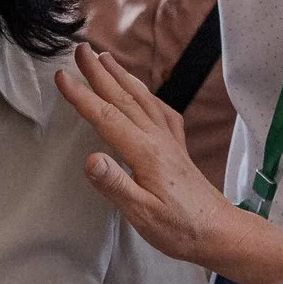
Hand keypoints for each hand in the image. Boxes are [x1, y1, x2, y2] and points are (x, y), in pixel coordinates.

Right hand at [57, 45, 238, 269]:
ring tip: (106, 59)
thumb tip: (89, 158)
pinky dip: (148, 96)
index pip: (106, 118)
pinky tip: (145, 93)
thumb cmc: (180, 229)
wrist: (220, 233)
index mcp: (145, 153)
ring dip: (122, 77)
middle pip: (123, 99)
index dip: (82, 96)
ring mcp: (170, 142)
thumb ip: (115, 185)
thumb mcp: (142, 214)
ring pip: (142, 99)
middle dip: (99, 73)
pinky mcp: (178, 149)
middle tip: (80, 50)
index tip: (61, 76)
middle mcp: (158, 140)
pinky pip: (161, 112)